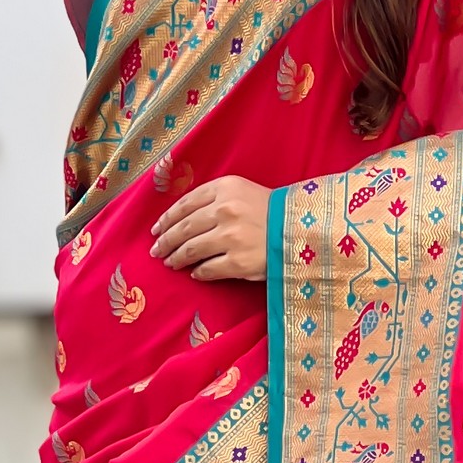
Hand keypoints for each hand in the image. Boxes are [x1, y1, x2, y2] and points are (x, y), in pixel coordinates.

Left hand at [150, 175, 269, 281]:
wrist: (305, 230)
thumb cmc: (274, 210)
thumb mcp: (244, 191)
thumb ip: (215, 198)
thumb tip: (182, 220)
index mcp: (225, 188)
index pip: (185, 204)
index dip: (166, 219)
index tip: (156, 230)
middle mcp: (225, 210)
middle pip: (184, 228)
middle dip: (166, 241)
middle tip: (156, 251)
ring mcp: (231, 238)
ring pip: (191, 250)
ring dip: (177, 258)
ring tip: (170, 263)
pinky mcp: (238, 262)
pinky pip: (208, 269)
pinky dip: (199, 272)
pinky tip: (195, 274)